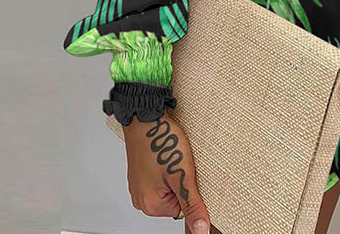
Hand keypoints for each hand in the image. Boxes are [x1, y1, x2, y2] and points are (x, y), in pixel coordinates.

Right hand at [123, 108, 210, 233]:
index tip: (187, 172)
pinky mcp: (141, 172)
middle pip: (175, 198)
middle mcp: (141, 199)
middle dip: (182, 181)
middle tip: (179, 162)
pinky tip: (167, 153)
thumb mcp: (183, 175)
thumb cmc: (162, 141)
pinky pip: (160, 177)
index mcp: (151, 205)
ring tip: (173, 156)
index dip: (190, 189)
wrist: (145, 116)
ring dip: (175, 173)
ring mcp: (140, 184)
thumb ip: (192, 205)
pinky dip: (167, 166)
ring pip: (168, 186)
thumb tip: (200, 230)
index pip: (183, 209)